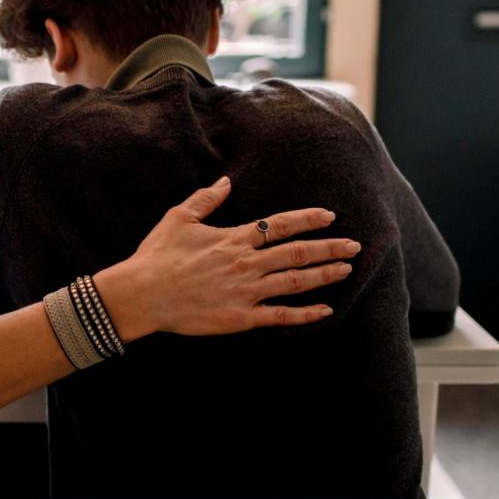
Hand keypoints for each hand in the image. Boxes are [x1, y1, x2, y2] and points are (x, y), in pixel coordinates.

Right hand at [95, 176, 358, 339]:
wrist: (143, 293)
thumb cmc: (157, 255)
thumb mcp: (178, 218)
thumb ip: (205, 199)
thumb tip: (226, 181)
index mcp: (233, 238)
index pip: (279, 225)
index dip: (307, 220)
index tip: (330, 216)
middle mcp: (246, 263)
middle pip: (297, 253)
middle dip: (329, 248)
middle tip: (356, 245)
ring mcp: (246, 291)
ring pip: (295, 282)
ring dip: (324, 275)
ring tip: (346, 269)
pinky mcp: (241, 317)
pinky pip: (280, 316)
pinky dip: (305, 314)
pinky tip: (325, 311)